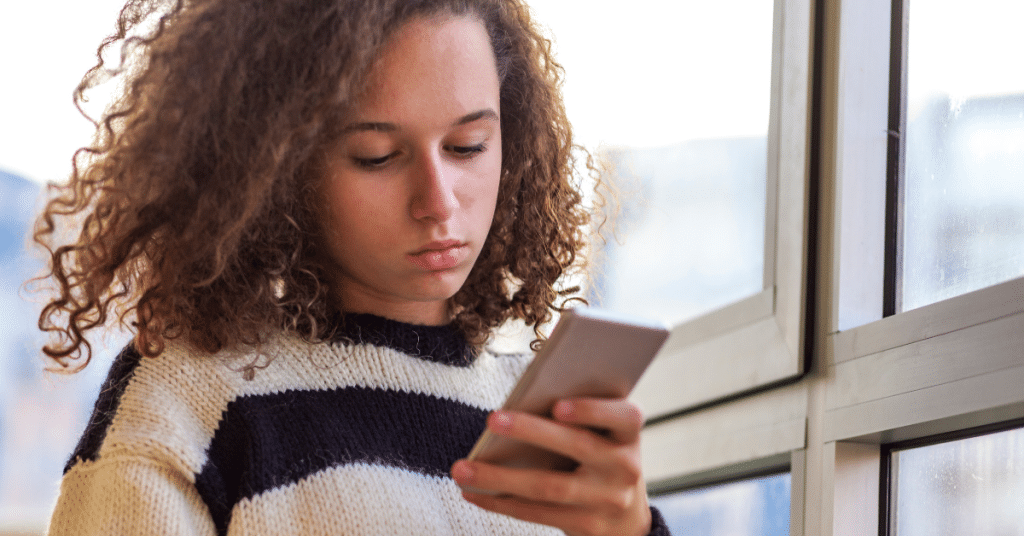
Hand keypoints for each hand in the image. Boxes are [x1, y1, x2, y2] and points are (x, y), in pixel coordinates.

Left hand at [451, 398, 651, 535]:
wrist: (626, 522)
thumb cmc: (600, 459)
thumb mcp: (604, 436)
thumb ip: (578, 418)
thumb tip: (517, 407)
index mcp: (629, 434)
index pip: (625, 415)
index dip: (592, 410)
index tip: (558, 405)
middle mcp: (626, 466)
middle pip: (577, 446)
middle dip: (531, 431)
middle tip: (492, 419)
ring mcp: (609, 500)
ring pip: (549, 486)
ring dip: (501, 476)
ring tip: (462, 469)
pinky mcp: (588, 526)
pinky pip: (538, 513)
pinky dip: (502, 502)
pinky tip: (474, 492)